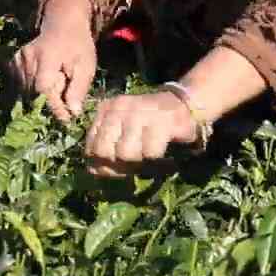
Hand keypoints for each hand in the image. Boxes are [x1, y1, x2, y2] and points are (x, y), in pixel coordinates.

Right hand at [12, 0, 98, 121]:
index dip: (54, 106)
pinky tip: (44, 78)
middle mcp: (28, 57)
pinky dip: (31, 88)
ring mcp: (18, 59)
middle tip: (65, 93)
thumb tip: (73, 112)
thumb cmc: (78, 46)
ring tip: (55, 80)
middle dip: (50, 100)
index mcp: (47, 56)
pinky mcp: (13, 61)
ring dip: (40, 94)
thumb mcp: (86, 66)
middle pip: (34, 92)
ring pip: (26, 91)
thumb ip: (79, 88)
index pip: (44, 89)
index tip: (66, 120)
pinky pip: (20, 85)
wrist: (63, 24)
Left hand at [83, 91, 199, 176]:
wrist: (184, 105)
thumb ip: (106, 153)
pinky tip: (161, 146)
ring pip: (126, 153)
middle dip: (118, 164)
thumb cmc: (150, 126)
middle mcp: (119, 107)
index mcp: (106, 109)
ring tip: (148, 152)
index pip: (91, 147)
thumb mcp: (122, 135)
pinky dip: (155, 156)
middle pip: (104, 151)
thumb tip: (93, 170)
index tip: (119, 164)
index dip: (103, 164)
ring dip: (139, 160)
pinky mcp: (162, 120)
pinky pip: (150, 153)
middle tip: (134, 162)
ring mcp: (140, 112)